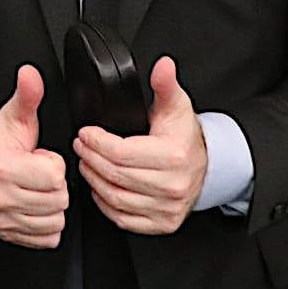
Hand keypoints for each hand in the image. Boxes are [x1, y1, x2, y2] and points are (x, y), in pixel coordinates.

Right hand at [0, 65, 68, 247]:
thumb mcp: (14, 116)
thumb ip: (27, 95)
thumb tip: (30, 73)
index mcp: (4, 168)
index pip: (54, 176)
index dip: (53, 164)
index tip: (39, 157)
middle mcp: (0, 198)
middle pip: (58, 201)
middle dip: (55, 185)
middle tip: (38, 173)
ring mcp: (3, 219)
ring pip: (55, 221)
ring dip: (52, 205)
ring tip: (36, 188)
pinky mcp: (8, 235)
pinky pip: (47, 238)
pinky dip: (47, 224)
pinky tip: (36, 205)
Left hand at [73, 56, 206, 234]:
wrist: (207, 166)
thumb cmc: (185, 135)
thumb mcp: (176, 105)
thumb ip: (165, 84)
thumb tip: (163, 65)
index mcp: (174, 156)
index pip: (121, 153)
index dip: (97, 142)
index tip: (85, 133)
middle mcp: (172, 186)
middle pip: (115, 175)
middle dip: (91, 158)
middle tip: (80, 146)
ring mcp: (167, 208)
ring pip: (116, 197)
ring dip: (94, 180)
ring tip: (86, 163)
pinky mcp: (162, 223)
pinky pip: (123, 218)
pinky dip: (105, 203)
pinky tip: (100, 187)